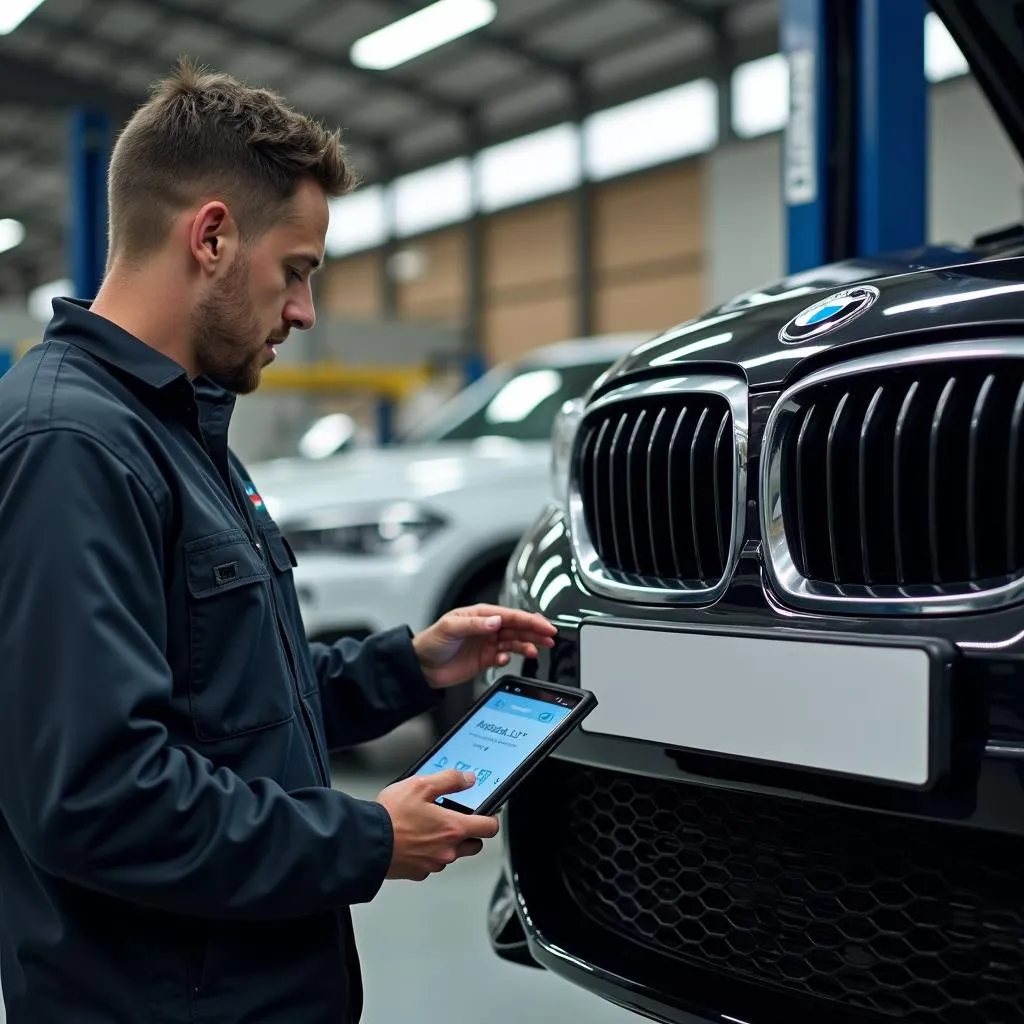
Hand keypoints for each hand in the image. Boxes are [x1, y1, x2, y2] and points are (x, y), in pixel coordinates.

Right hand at [376, 769, 499, 880]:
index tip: (487, 813)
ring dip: (448, 843)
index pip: (489, 828)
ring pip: (453, 854)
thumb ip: (449, 780)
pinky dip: (429, 852)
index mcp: (453, 828)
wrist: (366, 842)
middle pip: (474, 844)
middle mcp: (448, 850)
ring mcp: (434, 864)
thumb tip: (467, 779)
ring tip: (429, 826)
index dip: (491, 819)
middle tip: (455, 818)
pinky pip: (433, 863)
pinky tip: (415, 839)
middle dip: (470, 832)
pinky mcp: (419, 872)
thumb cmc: (391, 816)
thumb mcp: (421, 785)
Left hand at [412, 604, 556, 688]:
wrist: (421, 667)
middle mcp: (487, 628)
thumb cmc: (431, 641)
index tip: (544, 625)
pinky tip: (506, 659)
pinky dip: (508, 658)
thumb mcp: (451, 628)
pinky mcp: (485, 659)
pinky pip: (504, 657)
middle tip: (551, 636)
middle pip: (517, 628)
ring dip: (527, 645)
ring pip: (514, 642)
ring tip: (537, 649)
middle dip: (535, 631)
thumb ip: (475, 625)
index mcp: (480, 615)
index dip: (529, 620)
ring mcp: (487, 643)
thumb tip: (496, 621)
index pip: (510, 615)